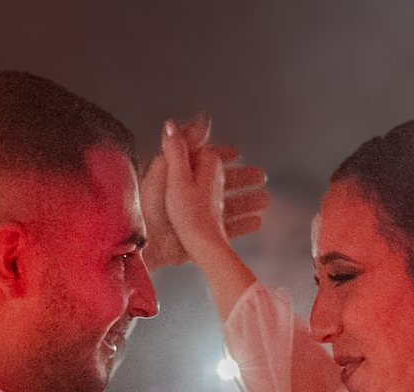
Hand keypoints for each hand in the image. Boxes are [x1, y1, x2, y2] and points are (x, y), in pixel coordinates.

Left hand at [154, 116, 267, 265]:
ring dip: (248, 200)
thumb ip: (177, 147)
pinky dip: (244, 223)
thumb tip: (177, 122)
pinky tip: (257, 221)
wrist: (150, 246)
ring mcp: (198, 217)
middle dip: (242, 178)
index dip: (220, 154)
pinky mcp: (202, 237)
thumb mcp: (165, 170)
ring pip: (229, 205)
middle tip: (259, 175)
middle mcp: (190, 195)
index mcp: (179, 175)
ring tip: (264, 199)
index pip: (204, 161)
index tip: (235, 152)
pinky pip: (229, 228)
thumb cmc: (151, 208)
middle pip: (221, 183)